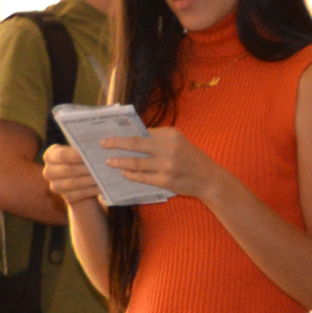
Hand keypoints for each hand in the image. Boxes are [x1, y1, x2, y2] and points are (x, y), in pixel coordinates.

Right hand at [38, 143, 101, 207]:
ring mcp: (55, 186)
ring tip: (102, 177)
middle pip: (68, 170)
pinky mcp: (66, 197)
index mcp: (50, 155)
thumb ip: (83, 148)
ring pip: (74, 183)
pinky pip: (79, 195)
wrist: (83, 177)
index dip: (76, 156)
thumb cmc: (82, 159)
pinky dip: (91, 191)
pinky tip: (101, 187)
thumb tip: (94, 148)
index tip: (90, 155)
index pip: (61, 155)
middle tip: (100, 167)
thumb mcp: (80, 151)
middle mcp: (49, 171)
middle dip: (85, 168)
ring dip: (89, 180)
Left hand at [108, 125, 226, 202]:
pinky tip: (124, 172)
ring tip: (110, 161)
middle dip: (116, 143)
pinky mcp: (165, 181)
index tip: (112, 133)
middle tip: (103, 143)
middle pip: (135, 143)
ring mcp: (166, 166)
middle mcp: (168, 148)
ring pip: (136, 162)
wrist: (208, 179)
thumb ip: (159, 139)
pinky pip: (142, 177)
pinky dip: (131, 174)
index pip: (143, 131)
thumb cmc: (191, 158)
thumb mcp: (178, 142)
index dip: (125, 132)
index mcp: (171, 135)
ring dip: (120, 161)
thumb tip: (133, 138)